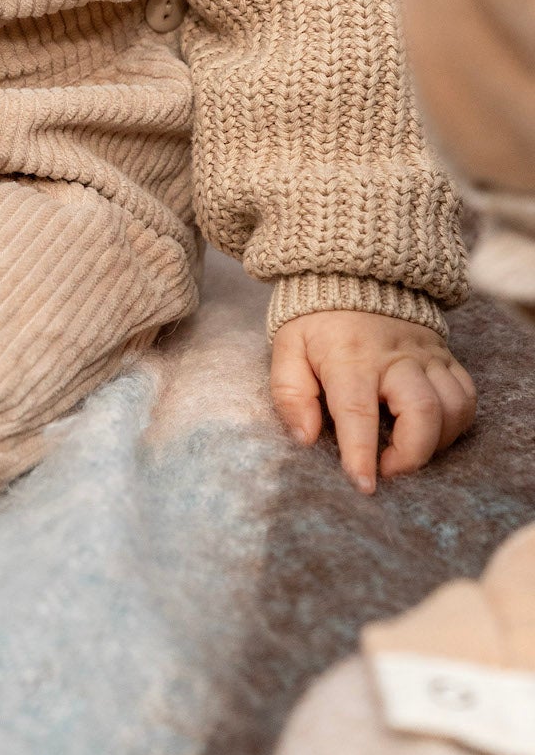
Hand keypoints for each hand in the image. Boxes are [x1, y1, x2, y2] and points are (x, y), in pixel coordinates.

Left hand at [271, 309, 475, 492]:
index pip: (357, 411)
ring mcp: (425, 354)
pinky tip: (431, 432)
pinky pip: (466, 395)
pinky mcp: (444, 355)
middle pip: (422, 411)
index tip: (362, 484)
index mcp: (349, 355)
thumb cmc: (316, 320)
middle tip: (387, 471)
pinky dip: (456, 422)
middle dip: (411, 455)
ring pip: (452, 406)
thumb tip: (305, 439)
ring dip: (436, 442)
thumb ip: (291, 393)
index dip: (360, 453)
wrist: (351, 271)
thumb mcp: (287, 347)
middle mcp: (394, 355)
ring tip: (406, 451)